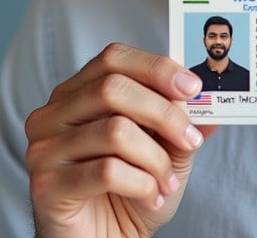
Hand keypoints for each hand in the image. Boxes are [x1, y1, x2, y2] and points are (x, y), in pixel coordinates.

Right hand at [25, 43, 216, 237]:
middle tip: (190, 139)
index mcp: (78, 92)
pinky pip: (106, 171)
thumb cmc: (130, 192)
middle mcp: (54, 114)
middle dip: (163, 113)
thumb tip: (211, 100)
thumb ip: (184, 122)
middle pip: (113, 89)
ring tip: (167, 182)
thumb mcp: (166, 151)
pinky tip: (150, 197)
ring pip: (114, 131)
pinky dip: (141, 184)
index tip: (192, 88)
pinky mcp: (46, 186)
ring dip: (155, 159)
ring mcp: (44, 149)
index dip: (156, 67)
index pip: (114, 58)